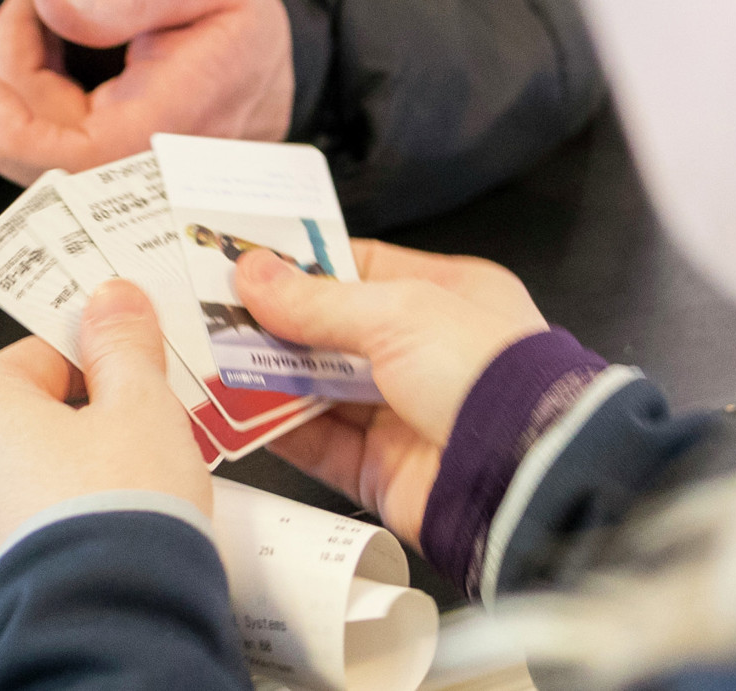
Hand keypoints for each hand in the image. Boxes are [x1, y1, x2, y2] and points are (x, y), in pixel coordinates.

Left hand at [0, 0, 293, 184]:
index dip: (7, 128)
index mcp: (164, 126)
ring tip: (54, 16)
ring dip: (26, 80)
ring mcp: (133, 178)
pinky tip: (64, 53)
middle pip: (37, 149)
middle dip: (14, 69)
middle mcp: (145, 167)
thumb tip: (52, 1)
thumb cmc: (247, 18)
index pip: (63, 160)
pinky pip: (59, 147)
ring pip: (41, 149)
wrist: (285, 57)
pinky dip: (45, 97)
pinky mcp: (120, 173)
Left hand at [0, 281, 215, 600]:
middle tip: (144, 433)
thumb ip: (122, 344)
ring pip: (22, 475)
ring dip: (72, 474)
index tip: (135, 371)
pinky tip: (105, 530)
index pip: (39, 354)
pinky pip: (22, 527)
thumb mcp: (140, 403)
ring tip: (130, 489)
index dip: (99, 359)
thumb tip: (113, 301)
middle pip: (28, 415)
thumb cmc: (115, 513)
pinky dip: (59, 523)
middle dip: (87, 420)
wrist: (109, 622)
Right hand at [234, 241, 549, 547]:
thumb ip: (318, 299)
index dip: (302, 266)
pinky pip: (316, 444)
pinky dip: (277, 428)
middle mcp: (425, 354)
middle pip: (331, 332)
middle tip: (213, 310)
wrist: (523, 473)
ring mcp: (402, 414)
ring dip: (268, 375)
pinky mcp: (381, 469)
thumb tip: (257, 274)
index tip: (246, 261)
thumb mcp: (399, 312)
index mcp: (446, 298)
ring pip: (317, 389)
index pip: (360, 271)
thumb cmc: (491, 376)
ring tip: (213, 356)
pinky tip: (238, 409)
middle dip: (274, 324)